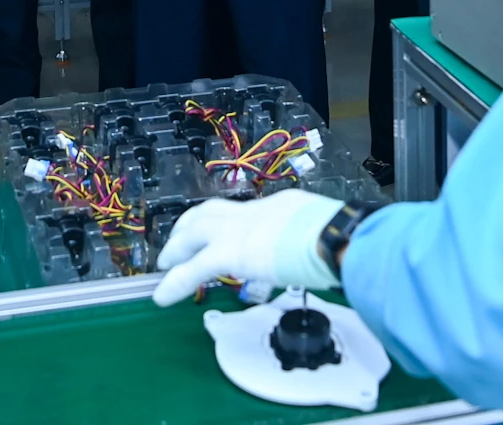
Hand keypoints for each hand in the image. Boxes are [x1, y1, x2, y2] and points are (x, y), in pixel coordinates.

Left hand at [152, 188, 342, 306]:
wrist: (331, 236)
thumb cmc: (339, 236)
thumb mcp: (325, 228)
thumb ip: (314, 238)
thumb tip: (324, 249)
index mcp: (280, 206)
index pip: (246, 212)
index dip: (229, 223)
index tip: (223, 232)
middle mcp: (254, 211)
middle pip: (210, 211)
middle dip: (191, 225)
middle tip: (179, 241)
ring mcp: (238, 229)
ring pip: (194, 232)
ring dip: (177, 247)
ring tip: (165, 264)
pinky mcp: (228, 252)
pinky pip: (193, 270)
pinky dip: (176, 282)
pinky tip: (163, 297)